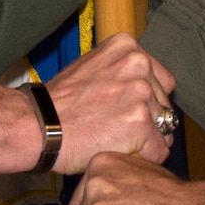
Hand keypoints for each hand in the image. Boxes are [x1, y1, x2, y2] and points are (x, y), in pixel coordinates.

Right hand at [44, 33, 176, 173]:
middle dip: (149, 121)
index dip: (147, 101)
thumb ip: (122, 72)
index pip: (160, 80)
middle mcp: (138, 63)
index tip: (126, 111)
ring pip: (164, 128)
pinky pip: (159, 150)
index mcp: (127, 46)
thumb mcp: (94, 67)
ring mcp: (141, 92)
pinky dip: (143, 158)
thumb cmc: (60, 102)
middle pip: (165, 104)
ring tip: (115, 140)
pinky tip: (120, 152)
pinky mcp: (141, 121)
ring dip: (145, 140)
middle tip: (117, 129)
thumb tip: (149, 90)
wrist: (39, 124)